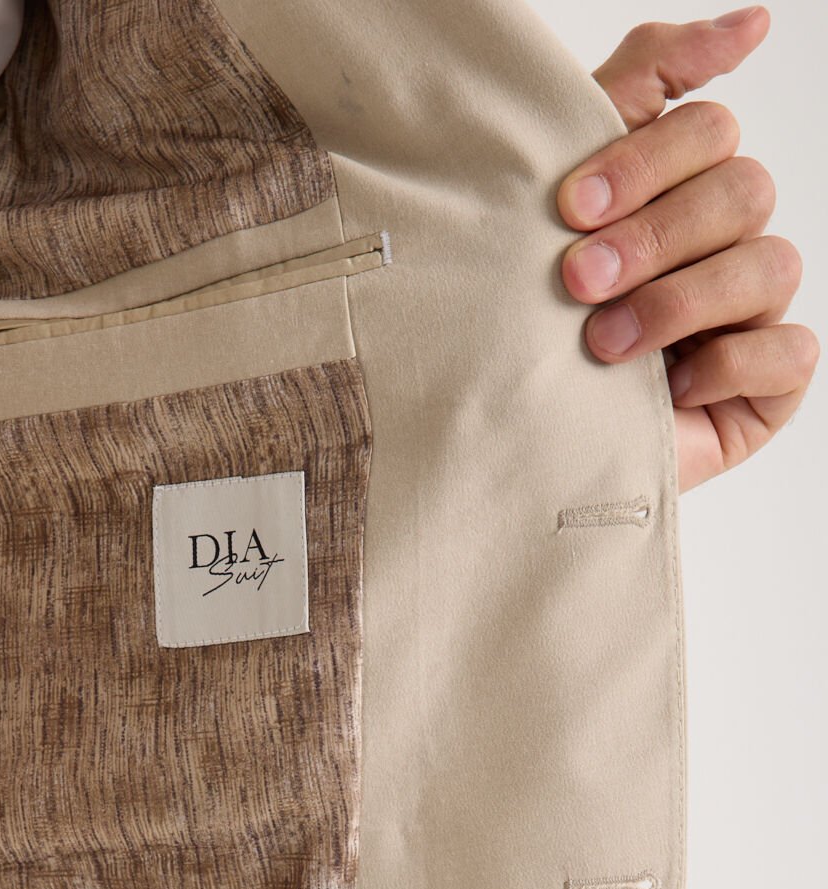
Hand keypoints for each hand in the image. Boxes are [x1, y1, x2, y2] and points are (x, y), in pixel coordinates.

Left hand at [556, 9, 818, 491]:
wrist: (504, 440)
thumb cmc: (525, 314)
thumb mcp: (558, 190)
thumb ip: (642, 85)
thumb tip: (754, 21)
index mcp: (682, 185)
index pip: (705, 132)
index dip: (643, 161)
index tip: (569, 207)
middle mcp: (725, 241)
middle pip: (742, 191)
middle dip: (653, 236)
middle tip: (576, 280)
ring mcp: (752, 314)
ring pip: (770, 265)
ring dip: (679, 301)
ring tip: (602, 344)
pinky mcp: (766, 387)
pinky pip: (789, 352)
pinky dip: (729, 365)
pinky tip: (671, 387)